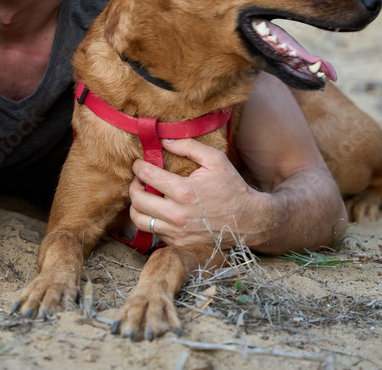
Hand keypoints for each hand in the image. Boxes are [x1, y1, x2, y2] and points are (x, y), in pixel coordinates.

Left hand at [128, 138, 268, 247]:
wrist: (248, 220)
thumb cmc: (231, 187)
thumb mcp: (215, 160)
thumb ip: (188, 146)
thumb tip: (164, 140)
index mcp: (184, 191)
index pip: (147, 175)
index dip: (138, 166)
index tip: (139, 163)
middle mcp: (177, 214)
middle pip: (137, 199)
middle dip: (133, 185)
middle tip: (138, 179)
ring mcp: (177, 231)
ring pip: (139, 220)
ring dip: (136, 206)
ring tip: (143, 195)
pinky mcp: (179, 242)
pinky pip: (153, 232)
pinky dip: (150, 219)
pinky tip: (158, 209)